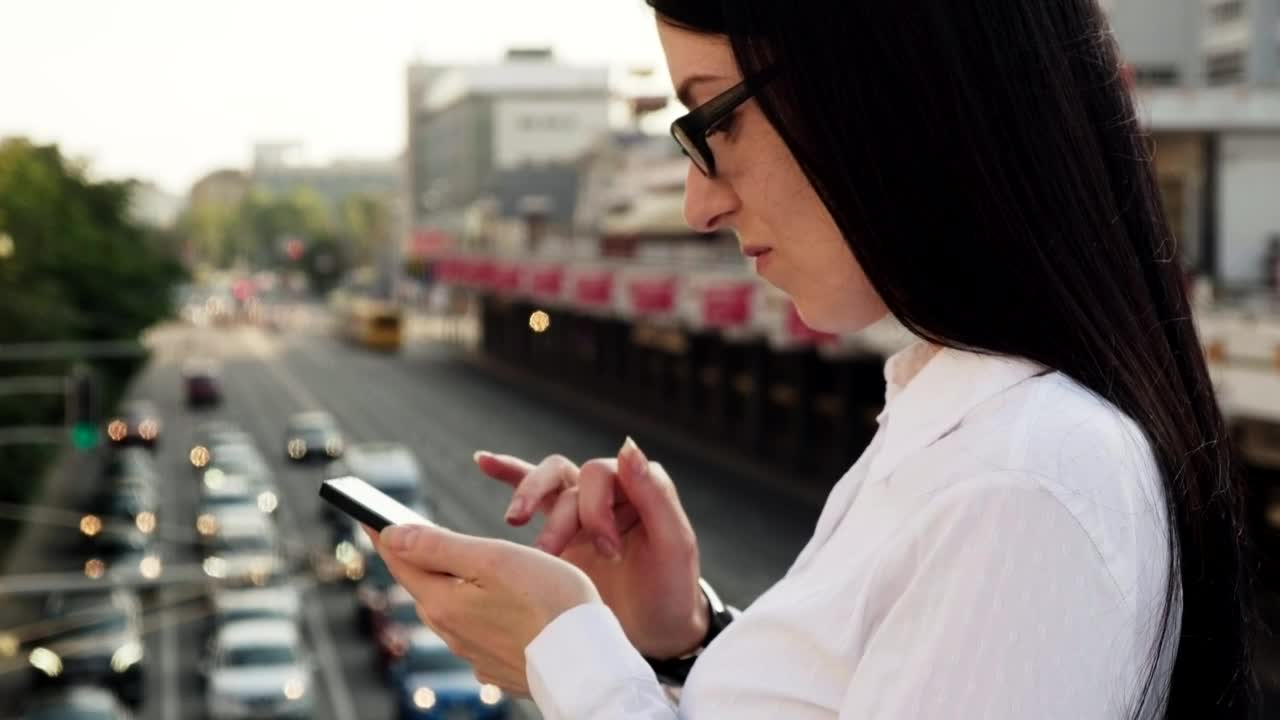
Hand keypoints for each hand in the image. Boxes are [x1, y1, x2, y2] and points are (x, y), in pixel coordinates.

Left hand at [369, 522, 599, 695]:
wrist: (590, 665)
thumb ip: (440, 546)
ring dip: (444, 585)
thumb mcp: (494, 559)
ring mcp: (477, 654)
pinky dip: (476, 611)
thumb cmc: (550, 602)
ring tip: (443, 565)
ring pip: (451, 610)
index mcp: (444, 603)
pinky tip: (491, 605)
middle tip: (399, 534)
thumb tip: (391, 535)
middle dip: (412, 558)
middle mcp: (453, 633)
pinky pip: (477, 632)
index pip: (401, 560)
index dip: (382, 532)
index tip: (364, 512)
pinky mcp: (501, 666)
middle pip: (423, 586)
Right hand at [475, 438, 707, 658]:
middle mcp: (608, 493)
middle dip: (559, 516)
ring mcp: (582, 511)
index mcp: (637, 488)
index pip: (602, 474)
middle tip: (550, 551)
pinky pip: (535, 495)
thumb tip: (627, 447)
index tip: (610, 554)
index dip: (598, 509)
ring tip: (515, 524)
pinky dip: (509, 472)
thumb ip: (656, 495)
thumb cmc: (671, 590)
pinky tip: (482, 461)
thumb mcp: (674, 545)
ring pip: (548, 486)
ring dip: (528, 500)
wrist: (658, 634)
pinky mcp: (562, 535)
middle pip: (568, 478)